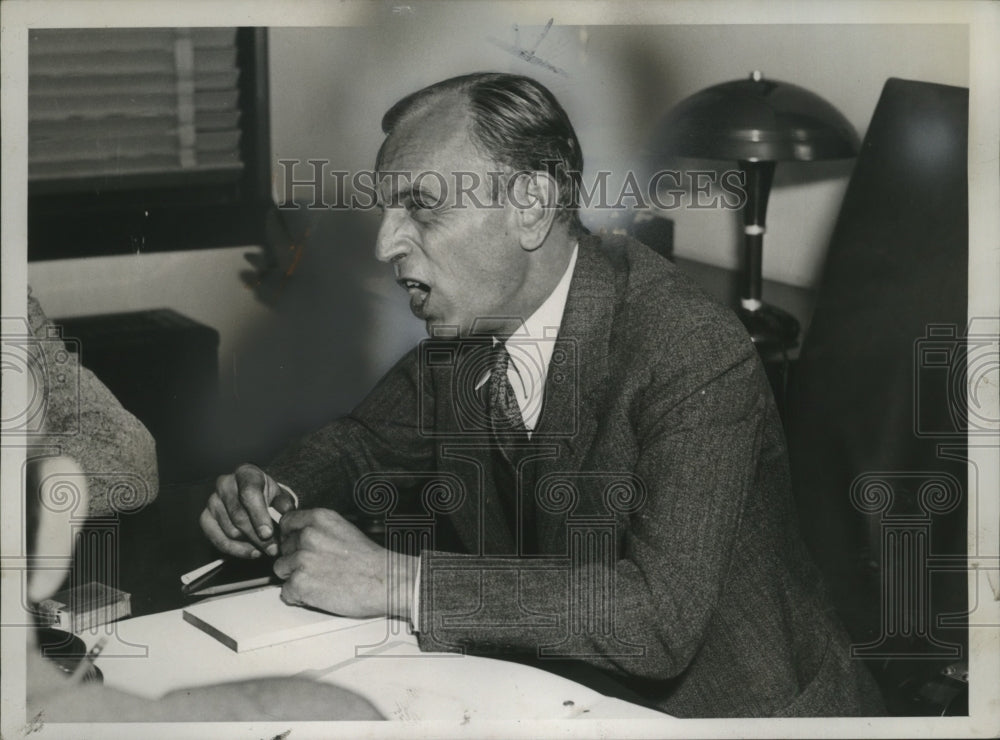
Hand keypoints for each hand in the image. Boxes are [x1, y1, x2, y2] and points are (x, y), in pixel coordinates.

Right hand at [200, 464, 296, 557]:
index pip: (249, 493)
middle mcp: (225, 484)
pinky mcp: (205, 518)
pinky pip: (218, 540)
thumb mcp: (278, 494)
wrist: (250, 493)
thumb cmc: (265, 494)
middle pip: (239, 516)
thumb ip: (284, 503)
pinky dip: (236, 550)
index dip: (259, 515)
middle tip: (272, 549)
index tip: (268, 533)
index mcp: (245, 473)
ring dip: (249, 545)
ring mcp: (212, 501)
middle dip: (257, 537)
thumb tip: (285, 512)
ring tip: (265, 548)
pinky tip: (251, 552)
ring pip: (230, 531)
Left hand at [273, 508, 416, 619]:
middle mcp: (307, 535)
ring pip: (280, 569)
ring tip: (317, 581)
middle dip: (294, 558)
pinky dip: (298, 596)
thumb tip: (300, 536)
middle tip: (315, 568)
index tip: (298, 545)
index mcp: (319, 518)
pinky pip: (285, 592)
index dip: (291, 536)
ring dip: (294, 577)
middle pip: (283, 548)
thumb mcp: (343, 530)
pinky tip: (317, 593)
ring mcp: (301, 559)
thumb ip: (318, 530)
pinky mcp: (299, 583)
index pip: (286, 522)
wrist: (384, 581)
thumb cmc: (369, 560)